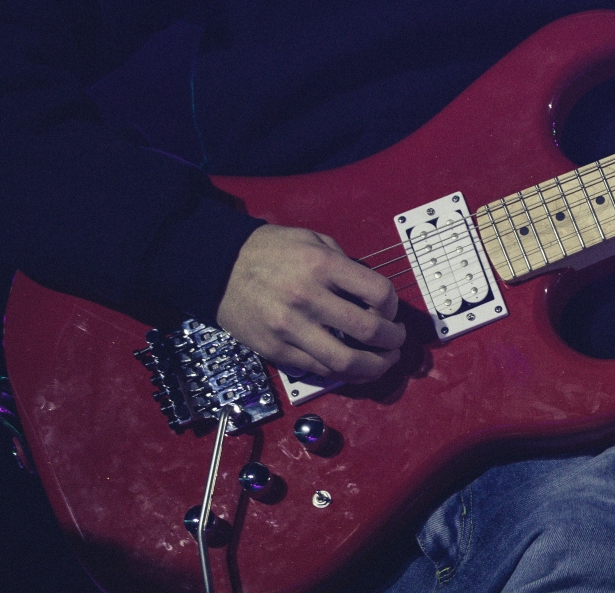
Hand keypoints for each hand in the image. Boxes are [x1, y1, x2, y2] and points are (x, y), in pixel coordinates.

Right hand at [215, 224, 406, 381]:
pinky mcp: (276, 350)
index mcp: (322, 266)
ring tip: (383, 362)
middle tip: (396, 341)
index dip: (393, 306)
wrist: (218, 268)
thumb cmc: (269, 251)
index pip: (379, 293)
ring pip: (345, 361)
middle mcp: (308, 298)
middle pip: (368, 331)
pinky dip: (343, 372)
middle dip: (392, 341)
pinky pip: (319, 369)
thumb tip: (373, 294)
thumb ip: (344, 265)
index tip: (390, 311)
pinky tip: (353, 367)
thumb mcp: (313, 240)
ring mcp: (290, 328)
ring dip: (374, 366)